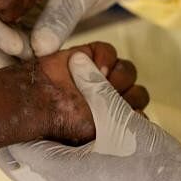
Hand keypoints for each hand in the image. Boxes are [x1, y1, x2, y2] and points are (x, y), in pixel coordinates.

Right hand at [0, 0, 139, 57]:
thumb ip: (58, 18)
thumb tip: (39, 50)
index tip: (16, 48)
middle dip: (4, 42)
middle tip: (23, 61)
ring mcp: (19, 0)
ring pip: (8, 30)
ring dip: (15, 49)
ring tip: (27, 68)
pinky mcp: (33, 15)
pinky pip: (24, 35)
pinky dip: (28, 49)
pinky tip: (35, 65)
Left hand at [0, 52, 180, 180]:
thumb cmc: (154, 169)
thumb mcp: (123, 121)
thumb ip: (96, 89)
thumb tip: (77, 61)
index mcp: (59, 172)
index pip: (13, 148)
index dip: (21, 121)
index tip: (34, 103)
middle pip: (23, 164)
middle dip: (35, 136)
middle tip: (53, 115)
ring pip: (46, 175)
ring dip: (57, 148)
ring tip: (81, 127)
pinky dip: (73, 164)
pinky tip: (99, 148)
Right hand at [34, 42, 148, 144]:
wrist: (38, 100)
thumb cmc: (65, 122)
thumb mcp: (98, 128)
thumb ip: (124, 121)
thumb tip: (142, 115)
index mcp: (112, 120)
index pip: (140, 114)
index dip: (135, 112)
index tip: (125, 115)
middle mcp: (109, 98)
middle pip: (138, 93)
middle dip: (128, 96)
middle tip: (110, 100)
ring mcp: (100, 76)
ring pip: (127, 71)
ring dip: (119, 76)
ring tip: (102, 82)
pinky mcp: (90, 55)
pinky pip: (110, 51)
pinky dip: (105, 58)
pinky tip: (95, 67)